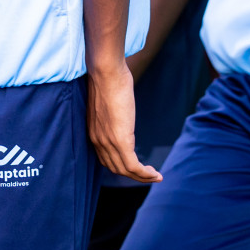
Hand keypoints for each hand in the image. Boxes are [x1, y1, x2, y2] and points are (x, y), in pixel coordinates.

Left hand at [87, 64, 161, 182]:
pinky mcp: (120, 140)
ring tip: (155, 176)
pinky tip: (155, 174)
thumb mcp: (108, 103)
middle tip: (149, 174)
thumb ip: (113, 115)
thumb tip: (121, 114)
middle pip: (115, 168)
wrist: (106, 72)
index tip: (135, 167)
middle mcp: (98, 141)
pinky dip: (145, 174)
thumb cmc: (109, 80)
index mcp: (93, 132)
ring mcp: (108, 142)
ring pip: (125, 170)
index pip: (106, 159)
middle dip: (133, 175)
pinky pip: (133, 166)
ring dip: (142, 177)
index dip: (121, 166)